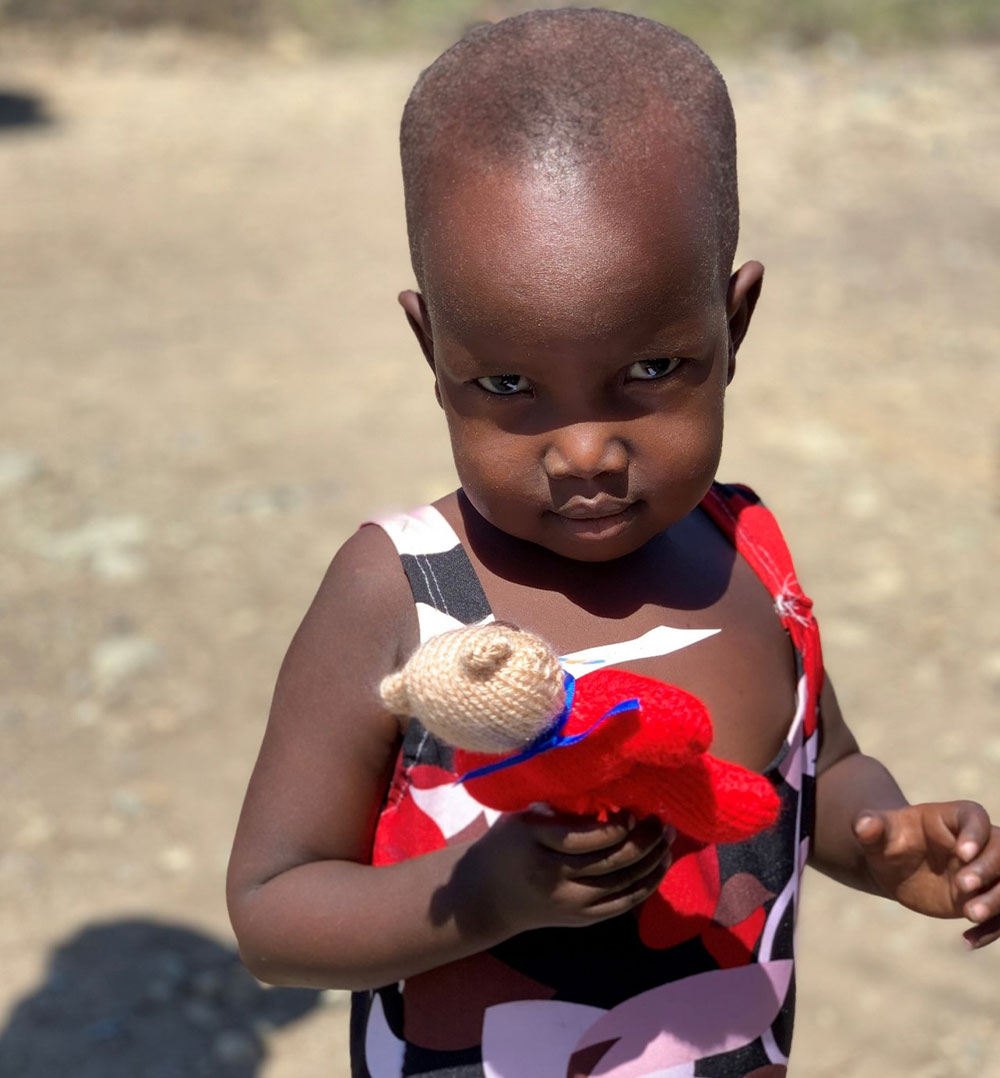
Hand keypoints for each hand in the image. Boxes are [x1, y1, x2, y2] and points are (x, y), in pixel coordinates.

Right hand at [454, 810, 672, 936]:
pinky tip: (660, 864)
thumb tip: (609, 789)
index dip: (616, 826)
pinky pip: (624, 904)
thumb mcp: (524, 816)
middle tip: (660, 820)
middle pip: (610, 862)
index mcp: (535, 842)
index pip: (585, 838)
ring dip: (652, 861)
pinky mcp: (582, 920)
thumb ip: (560, 807)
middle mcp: (554, 878)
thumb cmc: (508, 844)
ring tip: (666, 837)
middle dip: (644, 841)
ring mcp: (570, 904)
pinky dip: (647, 885)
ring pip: (623, 885)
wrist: (486, 896)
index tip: (631, 809)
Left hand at [853, 801, 999, 948]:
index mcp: (954, 817)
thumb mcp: (876, 833)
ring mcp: (985, 872)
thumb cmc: (887, 841)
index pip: (976, 818)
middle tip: (962, 886)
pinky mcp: (985, 898)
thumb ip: (870, 826)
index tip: (962, 853)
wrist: (895, 867)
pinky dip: (991, 930)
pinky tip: (966, 941)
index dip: (975, 834)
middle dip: (988, 870)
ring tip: (969, 914)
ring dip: (997, 901)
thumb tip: (863, 825)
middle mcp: (978, 843)